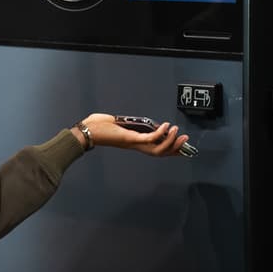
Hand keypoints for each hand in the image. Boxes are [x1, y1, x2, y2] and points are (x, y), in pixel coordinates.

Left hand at [71, 113, 189, 156]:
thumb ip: (125, 122)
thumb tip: (129, 119)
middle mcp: (135, 145)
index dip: (169, 150)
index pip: (155, 149)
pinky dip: (160, 134)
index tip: (181, 147)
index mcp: (133, 142)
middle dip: (175, 148)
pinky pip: (150, 139)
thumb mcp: (115, 123)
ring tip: (178, 132)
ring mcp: (133, 142)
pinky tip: (166, 127)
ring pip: (158, 148)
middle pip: (160, 152)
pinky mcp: (130, 138)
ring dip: (170, 141)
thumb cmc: (96, 127)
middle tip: (186, 140)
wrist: (86, 131)